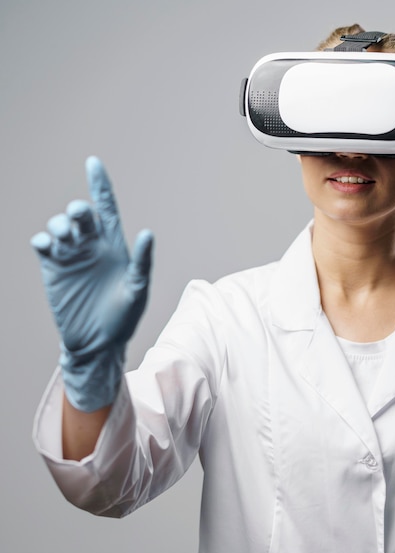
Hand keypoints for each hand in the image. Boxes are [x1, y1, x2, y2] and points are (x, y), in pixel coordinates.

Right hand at [31, 156, 152, 411]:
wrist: (97, 343)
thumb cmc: (123, 318)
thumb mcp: (138, 290)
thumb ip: (142, 262)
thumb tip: (147, 233)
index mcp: (115, 247)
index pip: (107, 209)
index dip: (100, 185)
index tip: (93, 162)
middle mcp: (92, 247)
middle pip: (81, 214)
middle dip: (77, 209)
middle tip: (78, 217)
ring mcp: (71, 256)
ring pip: (58, 225)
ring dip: (59, 224)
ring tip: (64, 237)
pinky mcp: (53, 269)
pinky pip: (42, 243)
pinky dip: (42, 239)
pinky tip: (48, 246)